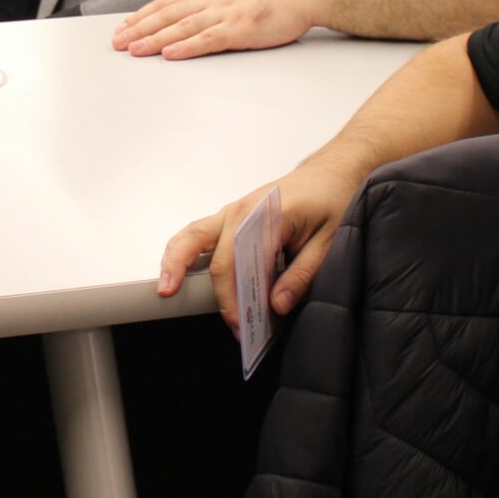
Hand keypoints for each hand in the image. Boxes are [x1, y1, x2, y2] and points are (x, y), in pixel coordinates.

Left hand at [111, 0, 319, 58]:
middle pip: (168, 15)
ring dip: (154, 39)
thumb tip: (190, 13)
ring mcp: (224, 14)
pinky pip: (207, 40)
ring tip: (134, 49)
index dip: (143, 15)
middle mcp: (212, 1)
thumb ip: (212, 3)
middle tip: (118, 42)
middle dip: (140, 29)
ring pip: (182, 28)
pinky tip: (170, 54)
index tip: (124, 27)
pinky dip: (186, 47)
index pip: (168, 3)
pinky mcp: (239, 30)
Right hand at [155, 157, 363, 334]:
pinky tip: (180, 271)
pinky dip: (185, 251)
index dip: (235, 300)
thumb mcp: (329, 240)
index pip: (235, 264)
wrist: (332, 171)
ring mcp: (233, 211)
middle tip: (225, 324)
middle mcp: (240, 211)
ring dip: (175, 261)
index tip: (245, 326)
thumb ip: (303, 273)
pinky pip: (200, 233)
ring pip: (192, 236)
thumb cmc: (332, 198)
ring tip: (166, 289)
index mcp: (262, 215)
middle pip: (209, 253)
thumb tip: (277, 304)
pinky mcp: (233, 216)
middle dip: (214, 293)